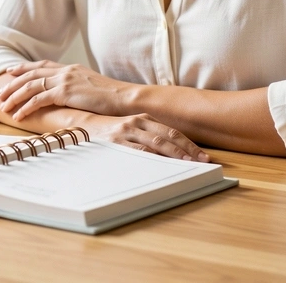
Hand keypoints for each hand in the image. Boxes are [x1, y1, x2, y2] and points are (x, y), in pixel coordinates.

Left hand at [0, 60, 134, 119]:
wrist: (125, 98)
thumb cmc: (113, 98)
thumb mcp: (92, 88)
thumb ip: (78, 88)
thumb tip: (69, 96)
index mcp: (71, 69)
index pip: (42, 65)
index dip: (25, 68)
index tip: (11, 71)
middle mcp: (65, 71)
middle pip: (31, 74)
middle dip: (13, 83)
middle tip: (0, 93)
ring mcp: (64, 80)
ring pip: (30, 86)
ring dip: (14, 96)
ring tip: (3, 106)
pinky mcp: (65, 92)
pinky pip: (38, 99)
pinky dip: (25, 107)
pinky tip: (18, 115)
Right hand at [80, 112, 210, 162]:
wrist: (82, 127)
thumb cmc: (109, 132)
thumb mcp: (131, 129)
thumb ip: (149, 136)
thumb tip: (174, 152)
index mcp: (143, 119)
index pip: (172, 132)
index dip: (189, 144)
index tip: (203, 156)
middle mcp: (137, 123)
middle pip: (168, 136)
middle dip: (187, 150)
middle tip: (203, 162)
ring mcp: (126, 132)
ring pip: (156, 143)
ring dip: (174, 154)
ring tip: (188, 164)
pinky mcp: (115, 143)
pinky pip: (137, 151)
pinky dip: (152, 158)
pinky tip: (162, 165)